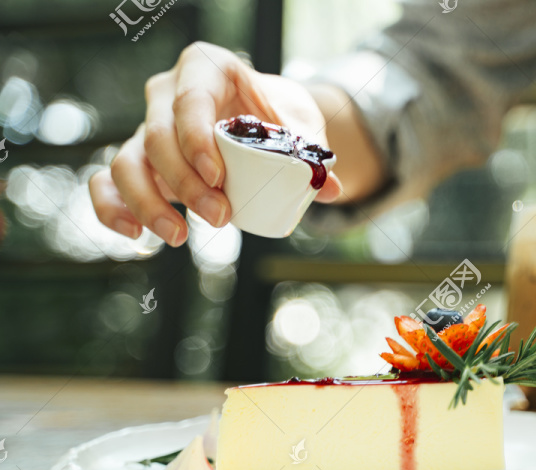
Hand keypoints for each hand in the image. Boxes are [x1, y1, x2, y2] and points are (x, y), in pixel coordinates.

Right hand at [89, 42, 341, 245]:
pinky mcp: (138, 161)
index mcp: (205, 69)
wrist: (263, 119)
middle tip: (221, 218)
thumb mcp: (299, 125)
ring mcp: (146, 127)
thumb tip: (329, 189)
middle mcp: (166, 94)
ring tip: (179, 237)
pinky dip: (112, 208)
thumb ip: (311, 154)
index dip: (196, 140)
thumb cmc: (278, 116)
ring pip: (127, 162)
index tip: (218, 178)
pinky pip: (108, 181)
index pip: (189, 100)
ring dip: (149, 203)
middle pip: (157, 137)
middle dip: (185, 183)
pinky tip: (133, 235)